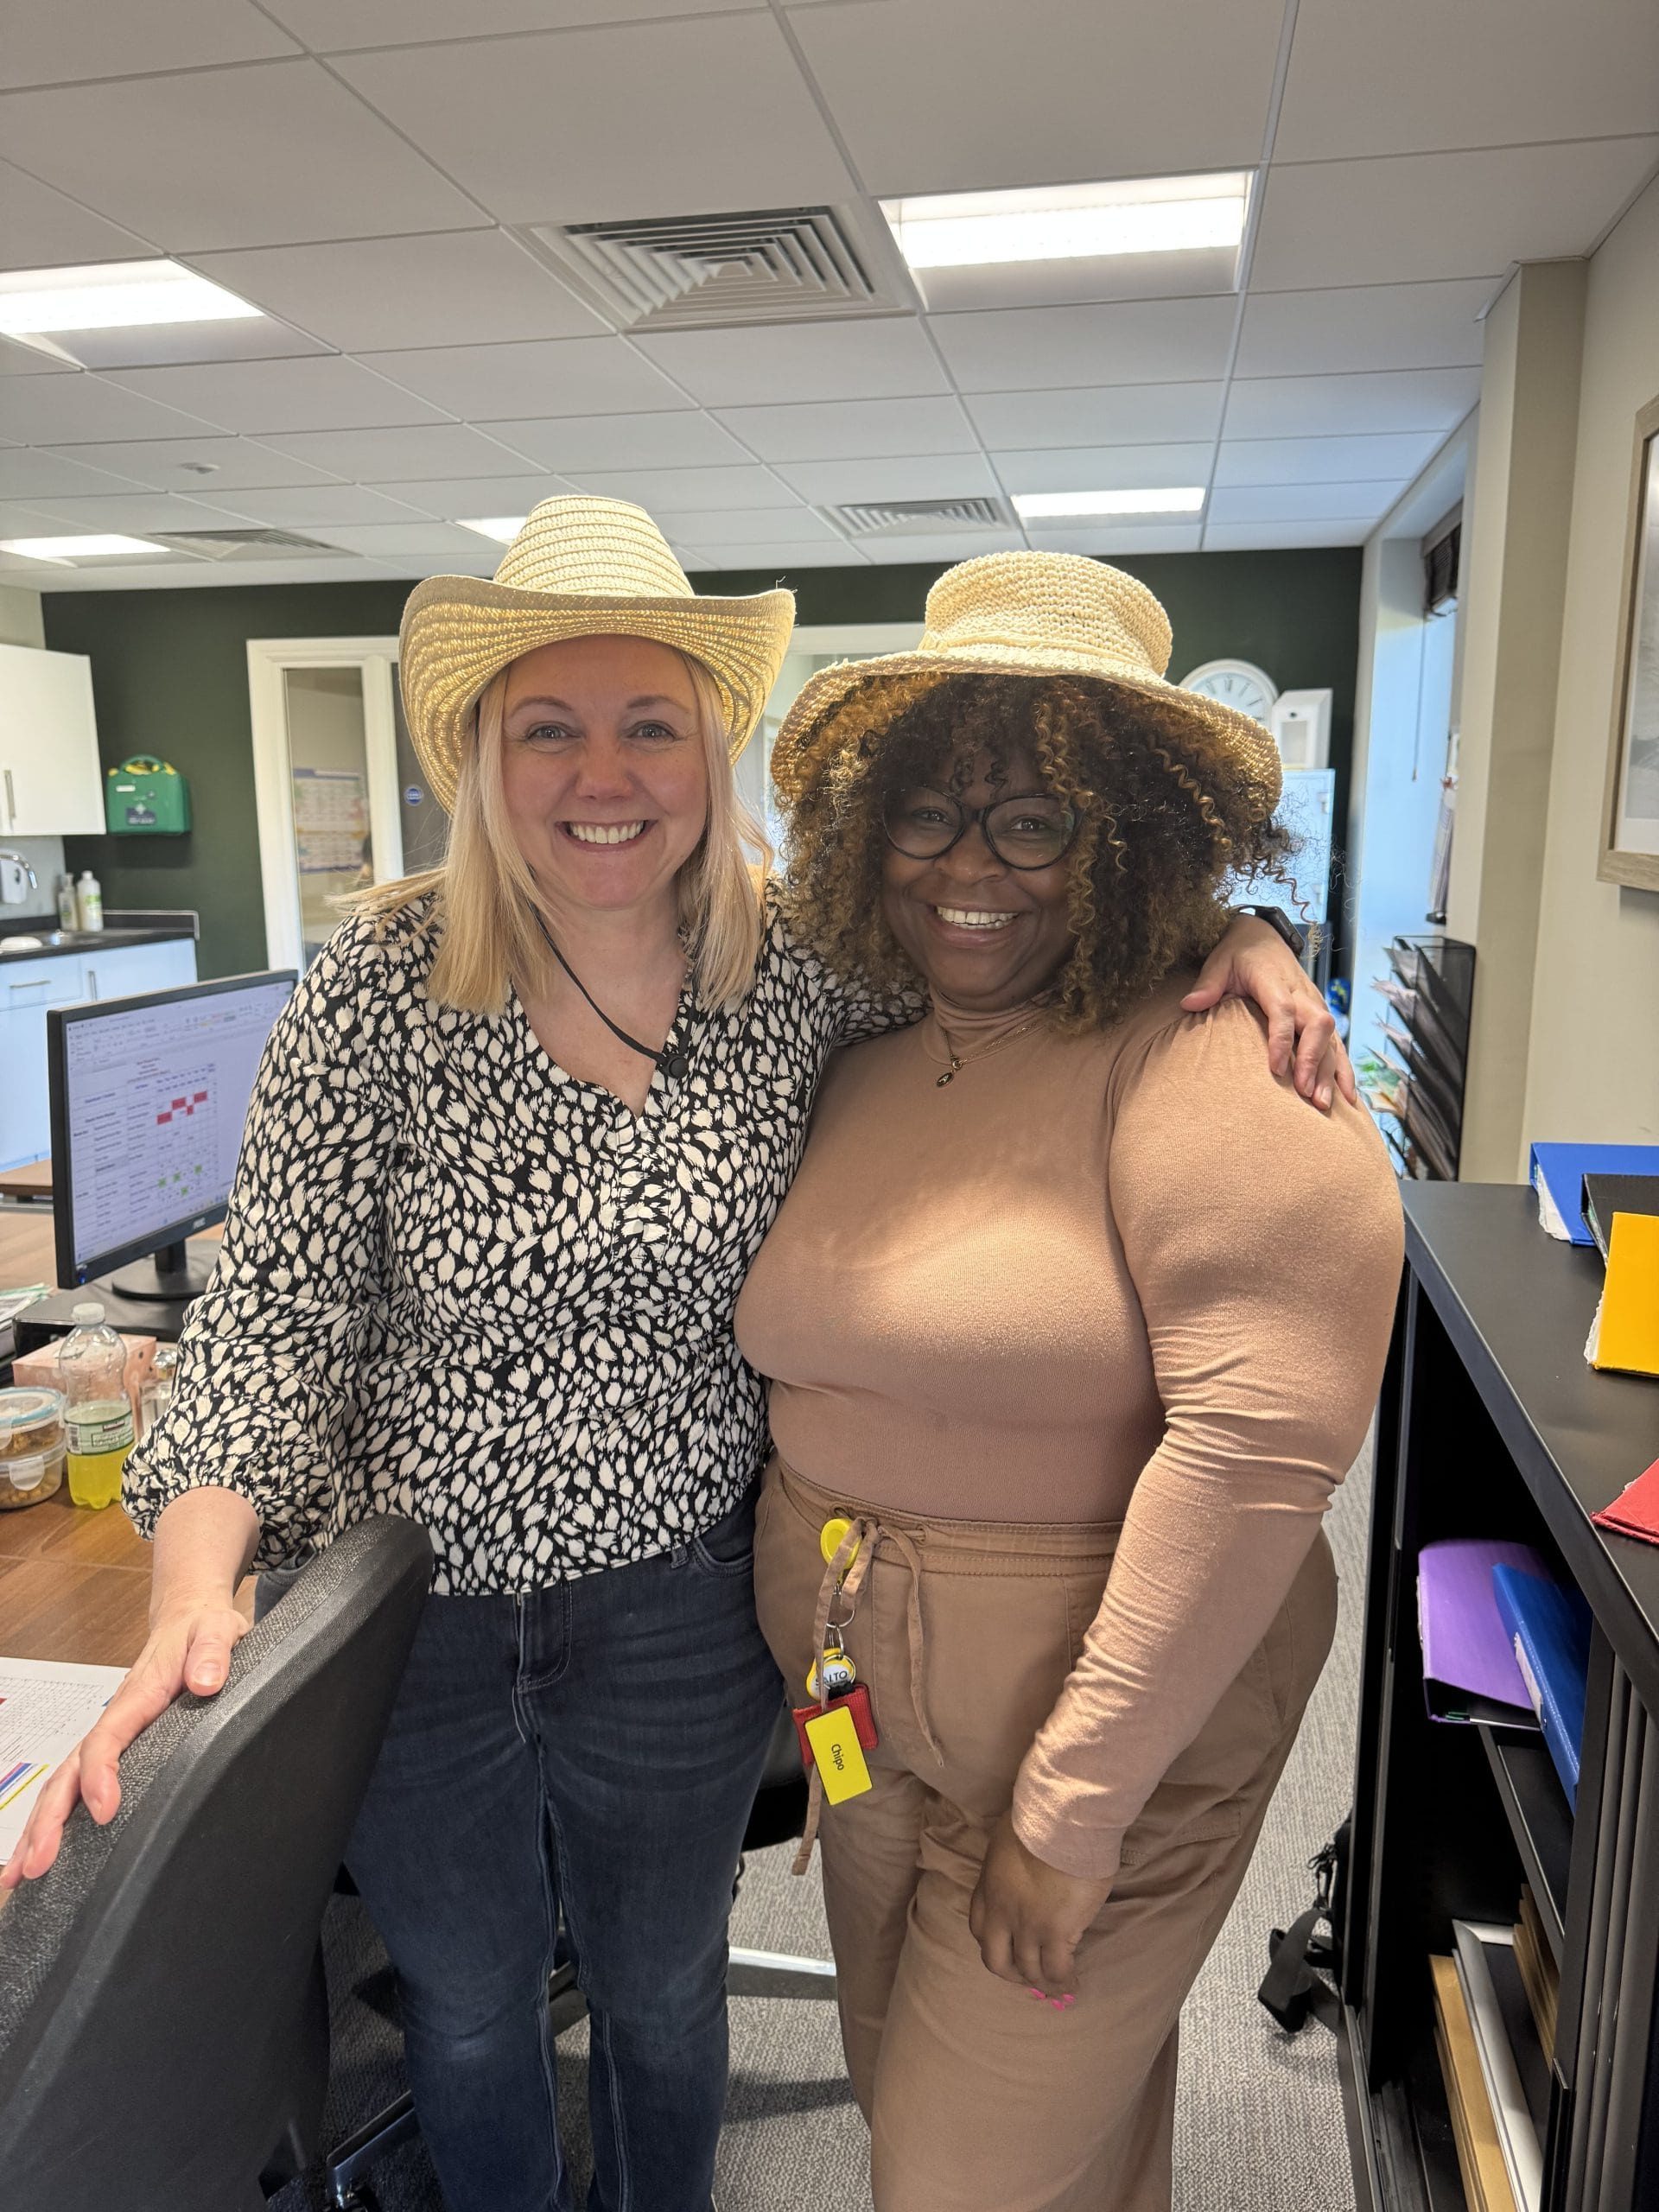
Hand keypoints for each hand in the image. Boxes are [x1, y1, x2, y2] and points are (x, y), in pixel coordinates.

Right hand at [0, 1592, 246, 1889]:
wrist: (189, 1616)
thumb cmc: (201, 1628)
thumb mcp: (217, 1629)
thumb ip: (213, 1651)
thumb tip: (207, 1680)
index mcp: (137, 1696)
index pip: (107, 1737)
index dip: (99, 1774)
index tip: (105, 1810)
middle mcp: (115, 1718)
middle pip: (69, 1770)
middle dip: (49, 1819)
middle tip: (36, 1865)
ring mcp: (110, 1733)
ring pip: (64, 1782)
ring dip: (40, 1826)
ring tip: (20, 1873)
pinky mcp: (116, 1744)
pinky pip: (76, 1782)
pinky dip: (54, 1816)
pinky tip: (43, 1848)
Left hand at [967, 1809, 1113, 2000]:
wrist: (1062, 1821)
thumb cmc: (1039, 1819)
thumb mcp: (1008, 1840)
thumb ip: (1009, 1862)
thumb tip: (1022, 1865)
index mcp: (988, 1887)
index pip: (978, 1927)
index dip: (992, 1943)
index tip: (1007, 1948)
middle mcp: (1001, 1912)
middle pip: (995, 1959)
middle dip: (1010, 1973)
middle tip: (1027, 1977)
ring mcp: (1027, 1925)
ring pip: (1028, 1968)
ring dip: (1041, 1981)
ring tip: (1056, 1985)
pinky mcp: (1055, 1932)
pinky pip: (1056, 1968)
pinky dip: (1063, 1980)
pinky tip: (1073, 1982)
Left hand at [1182, 917, 1354, 1110]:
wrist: (1263, 936)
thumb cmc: (1238, 953)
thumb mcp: (1219, 961)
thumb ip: (1208, 983)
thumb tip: (1189, 1004)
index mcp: (1275, 981)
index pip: (1285, 1011)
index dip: (1283, 1039)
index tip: (1275, 1069)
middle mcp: (1302, 994)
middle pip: (1318, 1026)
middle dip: (1313, 1060)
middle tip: (1304, 1093)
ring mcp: (1315, 1005)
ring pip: (1332, 1038)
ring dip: (1330, 1072)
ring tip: (1323, 1105)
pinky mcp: (1321, 1016)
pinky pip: (1338, 1044)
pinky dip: (1344, 1070)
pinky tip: (1348, 1098)